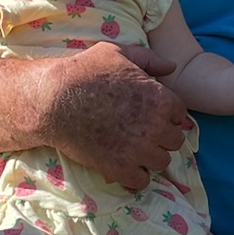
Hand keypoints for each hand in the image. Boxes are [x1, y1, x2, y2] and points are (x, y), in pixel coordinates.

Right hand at [44, 44, 191, 187]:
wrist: (53, 100)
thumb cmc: (85, 71)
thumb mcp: (118, 53)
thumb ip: (149, 59)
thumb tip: (172, 66)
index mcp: (160, 98)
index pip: (180, 114)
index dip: (165, 114)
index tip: (149, 114)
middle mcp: (156, 127)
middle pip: (175, 140)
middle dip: (161, 136)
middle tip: (140, 131)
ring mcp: (139, 150)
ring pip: (162, 162)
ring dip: (150, 157)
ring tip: (132, 149)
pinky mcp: (120, 168)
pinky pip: (141, 181)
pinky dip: (134, 176)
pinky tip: (123, 164)